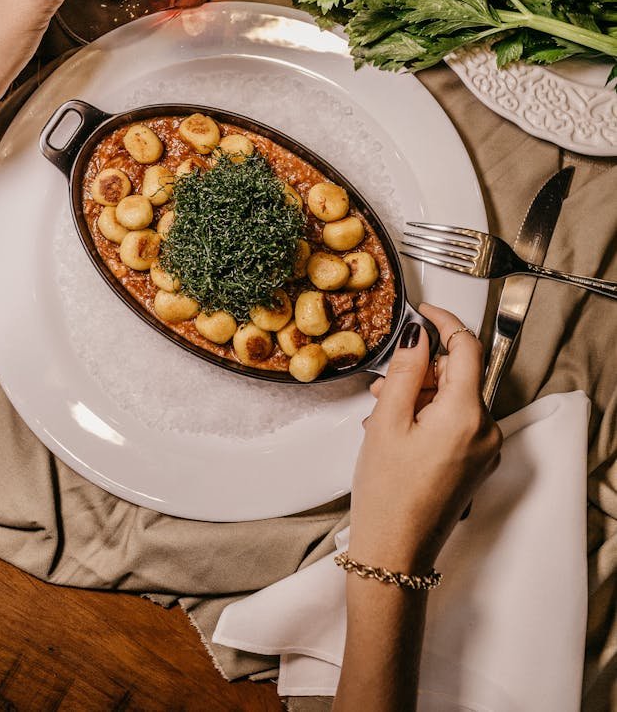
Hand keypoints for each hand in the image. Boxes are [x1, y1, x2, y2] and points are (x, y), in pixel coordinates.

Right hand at [348, 303, 501, 573]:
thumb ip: (404, 370)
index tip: (423, 312)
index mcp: (467, 414)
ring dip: (419, 396)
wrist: (396, 554)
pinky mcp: (476, 464)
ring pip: (453, 399)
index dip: (444, 322)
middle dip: (421, 371)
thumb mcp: (386, 421)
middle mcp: (486, 430)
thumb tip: (417, 335)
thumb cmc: (388, 495)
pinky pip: (456, 423)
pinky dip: (428, 417)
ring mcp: (484, 450)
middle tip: (383, 384)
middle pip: (458, 375)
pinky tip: (396, 431)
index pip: (467, 347)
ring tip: (380, 414)